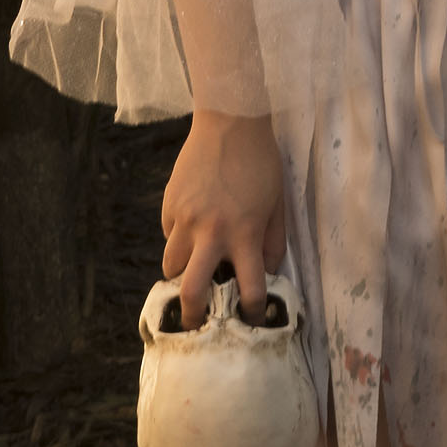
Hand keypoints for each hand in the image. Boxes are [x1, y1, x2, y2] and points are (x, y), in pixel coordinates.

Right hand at [160, 110, 287, 327]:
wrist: (230, 122)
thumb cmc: (260, 163)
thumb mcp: (277, 205)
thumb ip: (272, 242)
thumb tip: (266, 271)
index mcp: (244, 234)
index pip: (248, 288)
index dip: (250, 311)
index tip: (250, 320)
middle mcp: (211, 232)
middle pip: (192, 289)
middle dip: (193, 314)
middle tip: (196, 323)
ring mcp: (185, 218)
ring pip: (171, 264)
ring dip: (180, 274)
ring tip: (190, 272)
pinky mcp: (169, 204)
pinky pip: (168, 233)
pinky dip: (177, 239)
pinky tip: (190, 229)